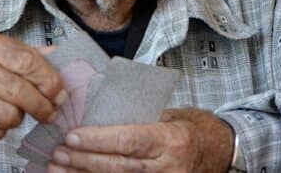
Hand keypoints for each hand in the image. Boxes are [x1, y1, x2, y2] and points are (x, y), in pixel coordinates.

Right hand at [0, 28, 64, 144]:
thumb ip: (28, 56)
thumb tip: (65, 59)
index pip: (26, 61)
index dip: (48, 80)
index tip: (59, 93)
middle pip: (18, 91)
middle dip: (41, 106)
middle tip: (49, 112)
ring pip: (7, 116)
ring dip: (17, 118)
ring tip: (11, 110)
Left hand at [46, 108, 234, 172]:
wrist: (222, 151)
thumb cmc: (193, 129)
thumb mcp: (171, 115)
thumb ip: (139, 118)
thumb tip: (97, 113)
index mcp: (172, 139)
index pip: (128, 141)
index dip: (97, 140)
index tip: (72, 136)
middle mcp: (170, 167)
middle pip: (118, 167)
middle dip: (84, 161)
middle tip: (58, 153)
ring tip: (59, 169)